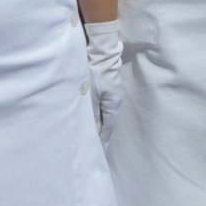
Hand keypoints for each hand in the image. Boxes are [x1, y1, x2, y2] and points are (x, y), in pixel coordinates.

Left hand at [84, 21, 122, 144]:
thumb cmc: (95, 74)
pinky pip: (101, 106)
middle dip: (100, 135)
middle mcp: (114, 100)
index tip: (98, 153)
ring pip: (104, 114)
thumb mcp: (91, 97)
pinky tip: (91, 117)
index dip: (102, 141)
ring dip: (98, 125)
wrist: (100, 52)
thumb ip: (92, 115)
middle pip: (107, 122)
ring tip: (91, 136)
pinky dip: (96, 114)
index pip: (107, 128)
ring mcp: (111, 94)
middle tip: (94, 148)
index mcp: (113, 104)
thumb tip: (93, 133)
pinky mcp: (105, 88)